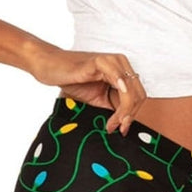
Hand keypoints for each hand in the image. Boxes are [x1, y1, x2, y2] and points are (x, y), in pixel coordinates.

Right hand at [29, 47, 146, 133]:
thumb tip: (125, 126)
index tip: (122, 130)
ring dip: (124, 111)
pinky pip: (117, 77)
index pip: (139, 96)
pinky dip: (120, 93)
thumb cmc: (73, 82)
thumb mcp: (98, 100)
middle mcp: (121, 64)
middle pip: (138, 94)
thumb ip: (112, 108)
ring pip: (130, 89)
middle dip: (129, 115)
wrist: (52, 68)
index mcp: (123, 72)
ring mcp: (112, 61)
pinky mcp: (100, 61)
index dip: (133, 115)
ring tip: (111, 124)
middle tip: (116, 129)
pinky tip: (117, 108)